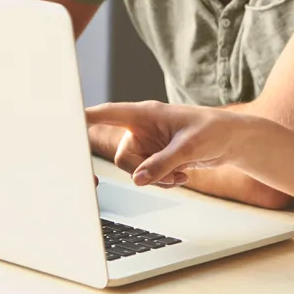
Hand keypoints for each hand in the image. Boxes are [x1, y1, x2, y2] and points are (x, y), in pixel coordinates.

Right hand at [84, 101, 241, 186]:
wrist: (231, 141)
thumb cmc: (214, 131)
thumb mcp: (188, 148)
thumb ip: (162, 163)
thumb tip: (137, 180)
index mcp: (146, 113)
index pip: (108, 114)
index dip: (85, 118)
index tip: (62, 121)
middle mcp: (141, 128)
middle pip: (122, 156)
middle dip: (142, 171)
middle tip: (170, 174)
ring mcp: (147, 144)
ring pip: (134, 170)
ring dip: (156, 179)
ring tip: (180, 174)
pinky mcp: (154, 156)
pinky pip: (146, 176)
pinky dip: (162, 180)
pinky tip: (182, 175)